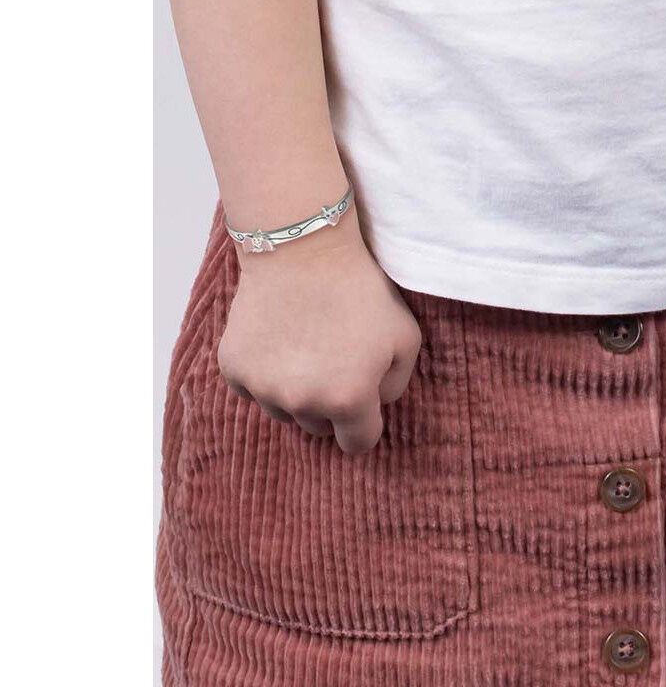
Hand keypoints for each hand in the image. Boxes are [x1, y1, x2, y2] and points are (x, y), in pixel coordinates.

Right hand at [217, 213, 421, 452]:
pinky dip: (264, 372)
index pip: (358, 443)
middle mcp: (302, 403)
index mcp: (349, 399)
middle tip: (335, 358)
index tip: (362, 403)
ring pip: (284, 410)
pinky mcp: (234, 369)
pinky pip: (252, 388)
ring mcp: (263, 387)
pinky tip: (278, 336)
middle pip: (319, 427)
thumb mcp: (405, 336)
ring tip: (306, 342)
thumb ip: (396, 383)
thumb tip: (376, 405)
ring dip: (295, 389)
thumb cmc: (360, 289)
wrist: (303, 247)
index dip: (364, 424)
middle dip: (330, 403)